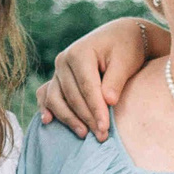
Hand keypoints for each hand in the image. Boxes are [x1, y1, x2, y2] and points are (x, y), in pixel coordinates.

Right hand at [35, 17, 160, 139]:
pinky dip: (47, 108)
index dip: (96, 109)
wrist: (119, 36)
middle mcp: (64, 60)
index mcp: (80, 53)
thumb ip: (115, 81)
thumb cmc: (126, 48)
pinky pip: (47, 95)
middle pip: (72, 96)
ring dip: (69, 119)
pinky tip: (48, 122)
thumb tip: (108, 101)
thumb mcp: (125, 61)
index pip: (87, 87)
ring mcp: (58, 70)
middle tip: (101, 136)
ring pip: (57, 99)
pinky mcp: (57, 78)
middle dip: (87, 118)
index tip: (105, 128)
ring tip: (84, 134)